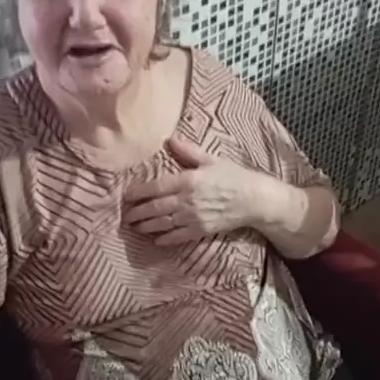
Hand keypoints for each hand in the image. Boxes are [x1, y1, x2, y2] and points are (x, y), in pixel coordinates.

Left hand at [124, 135, 260, 244]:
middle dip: (138, 212)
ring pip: (163, 224)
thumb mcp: (211, 160)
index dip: (139, 192)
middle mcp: (188, 200)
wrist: (254, 200)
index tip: (127, 196)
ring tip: (135, 227)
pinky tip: (156, 240)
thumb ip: (188, 151)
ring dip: (147, 226)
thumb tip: (170, 139)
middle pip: (156, 208)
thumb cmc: (234, 176)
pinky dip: (165, 239)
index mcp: (188, 180)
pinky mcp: (201, 230)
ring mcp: (194, 217)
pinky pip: (178, 237)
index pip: (156, 187)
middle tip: (125, 216)